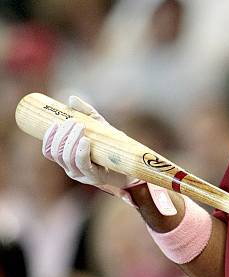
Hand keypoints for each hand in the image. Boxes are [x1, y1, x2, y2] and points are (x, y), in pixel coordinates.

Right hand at [42, 96, 175, 215]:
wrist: (132, 163)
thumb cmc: (112, 145)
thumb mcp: (99, 126)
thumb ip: (86, 113)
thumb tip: (72, 99)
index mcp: (68, 158)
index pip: (50, 152)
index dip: (49, 138)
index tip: (55, 123)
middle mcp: (72, 169)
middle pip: (58, 154)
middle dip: (63, 136)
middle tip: (74, 122)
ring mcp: (83, 175)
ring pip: (68, 159)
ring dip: (71, 141)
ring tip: (80, 127)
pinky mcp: (96, 177)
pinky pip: (83, 166)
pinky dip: (81, 152)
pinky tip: (85, 141)